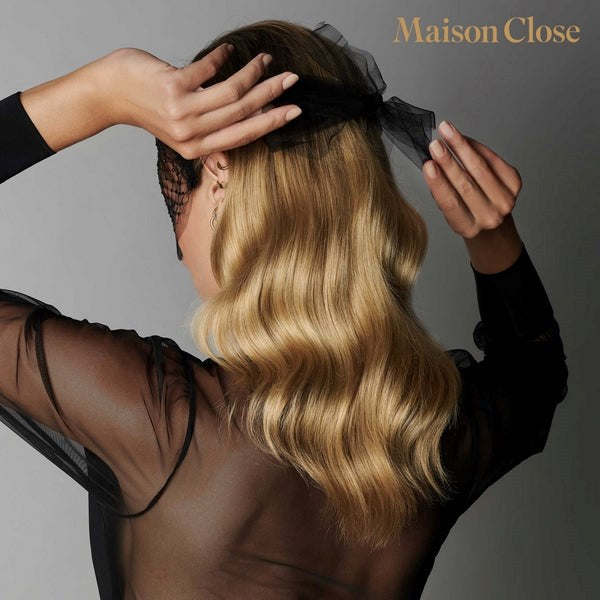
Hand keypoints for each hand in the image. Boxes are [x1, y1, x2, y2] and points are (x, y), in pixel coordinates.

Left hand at [100, 44, 301, 158]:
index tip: (294, 111)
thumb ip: (211, 123)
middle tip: (291, 79)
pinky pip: (208, 70)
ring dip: (252, 72)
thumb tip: (249, 106)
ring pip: (231, 92)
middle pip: (243, 112)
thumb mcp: (183, 127)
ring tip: (264, 59)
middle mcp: (191, 135)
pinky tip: (227, 50)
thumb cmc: (147, 107)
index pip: (243, 135)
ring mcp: (182, 112)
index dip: (272, 122)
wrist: (110, 94)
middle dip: (271, 94)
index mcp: (197, 148)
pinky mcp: (173, 88)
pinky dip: (221, 57)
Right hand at [422, 120, 522, 239]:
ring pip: (480, 168)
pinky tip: (463, 138)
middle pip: (466, 184)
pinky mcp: (515, 183)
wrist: (492, 219)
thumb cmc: (466, 211)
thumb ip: (442, 190)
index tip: (428, 164)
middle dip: (448, 161)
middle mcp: (490, 216)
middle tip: (435, 144)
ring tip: (446, 131)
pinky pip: (493, 160)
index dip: (438, 183)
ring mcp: (505, 200)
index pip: (450, 203)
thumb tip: (432, 161)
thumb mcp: (451, 210)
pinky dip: (477, 147)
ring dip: (461, 147)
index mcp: (468, 227)